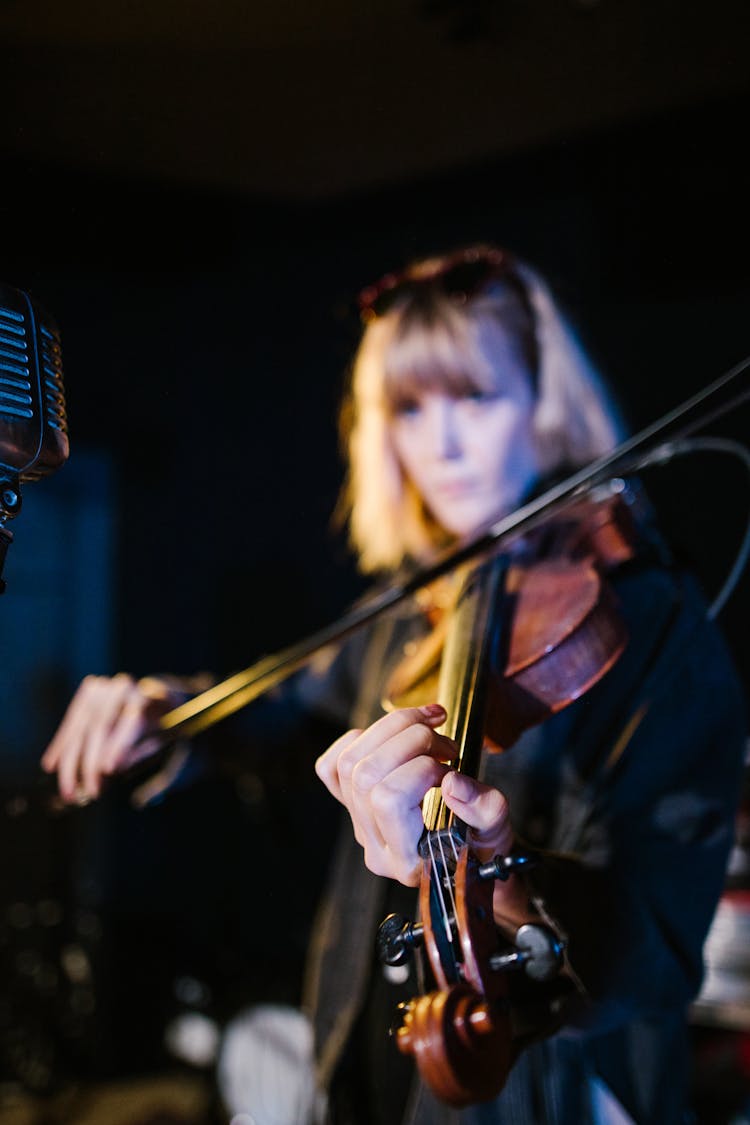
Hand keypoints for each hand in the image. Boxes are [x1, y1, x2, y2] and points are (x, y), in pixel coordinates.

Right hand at [41, 673, 179, 802]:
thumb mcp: (174, 743)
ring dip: (72, 761)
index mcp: (157, 699)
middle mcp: (129, 688)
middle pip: (103, 724)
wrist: (164, 698)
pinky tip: (51, 766)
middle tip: (92, 793)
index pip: (135, 720)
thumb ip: (147, 758)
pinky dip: (62, 745)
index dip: (120, 745)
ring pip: (83, 725)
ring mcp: (107, 687)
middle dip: (92, 762)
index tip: (108, 770)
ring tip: (69, 791)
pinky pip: (73, 721)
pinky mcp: (90, 691)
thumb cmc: (172, 731)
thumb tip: (113, 769)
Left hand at [315, 704, 513, 887]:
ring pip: (349, 762)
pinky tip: (392, 739)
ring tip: (428, 728)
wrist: (471, 859)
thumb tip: (452, 783)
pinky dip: (359, 741)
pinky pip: (331, 767)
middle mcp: (376, 844)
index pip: (389, 800)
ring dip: (390, 730)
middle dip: (408, 740)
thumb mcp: (498, 832)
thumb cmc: (484, 848)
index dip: (422, 770)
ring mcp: (359, 825)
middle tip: (446, 744)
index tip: (452, 768)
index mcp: (408, 859)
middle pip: (366, 773)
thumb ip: (485, 810)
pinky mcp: (352, 806)